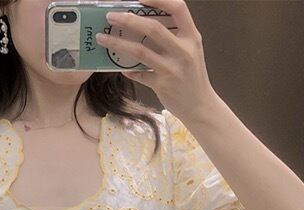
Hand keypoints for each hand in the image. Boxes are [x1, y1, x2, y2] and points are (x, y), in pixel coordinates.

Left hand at [95, 0, 216, 120]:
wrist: (200, 106)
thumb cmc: (193, 77)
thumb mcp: (191, 52)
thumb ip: (175, 37)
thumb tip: (146, 24)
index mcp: (192, 37)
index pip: (178, 8)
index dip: (159, 0)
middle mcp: (183, 51)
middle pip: (153, 28)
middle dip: (128, 20)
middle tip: (110, 17)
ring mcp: (171, 69)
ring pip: (140, 51)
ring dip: (118, 44)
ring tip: (102, 38)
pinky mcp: (162, 85)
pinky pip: (139, 74)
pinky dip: (128, 70)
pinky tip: (120, 68)